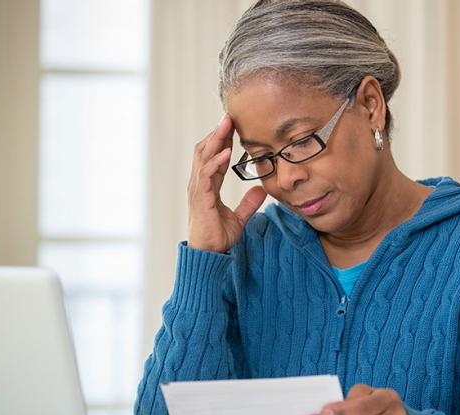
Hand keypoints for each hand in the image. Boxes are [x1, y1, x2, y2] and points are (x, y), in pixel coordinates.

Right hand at [187, 114, 267, 252]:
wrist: (209, 255)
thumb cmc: (217, 237)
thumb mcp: (239, 217)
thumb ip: (248, 203)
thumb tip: (261, 190)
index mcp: (208, 186)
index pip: (214, 156)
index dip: (222, 140)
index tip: (233, 125)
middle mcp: (200, 184)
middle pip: (205, 150)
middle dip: (217, 132)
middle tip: (229, 116)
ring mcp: (198, 190)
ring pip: (204, 157)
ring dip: (215, 139)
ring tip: (226, 124)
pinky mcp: (201, 199)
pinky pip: (207, 175)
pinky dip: (216, 161)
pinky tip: (226, 151)